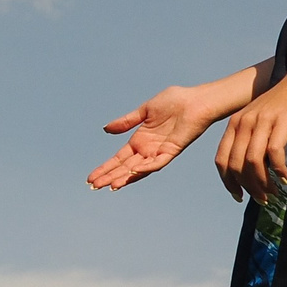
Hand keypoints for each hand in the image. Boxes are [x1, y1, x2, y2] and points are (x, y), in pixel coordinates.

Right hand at [88, 86, 223, 190]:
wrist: (196, 100)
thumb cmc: (175, 101)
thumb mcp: (145, 110)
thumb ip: (126, 122)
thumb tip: (105, 129)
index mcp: (140, 140)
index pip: (119, 158)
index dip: (105, 167)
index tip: (91, 177)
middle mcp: (148, 149)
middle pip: (125, 167)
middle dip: (109, 176)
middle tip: (94, 187)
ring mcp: (159, 152)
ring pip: (138, 169)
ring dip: (124, 177)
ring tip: (110, 186)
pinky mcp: (172, 150)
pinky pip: (158, 163)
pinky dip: (146, 168)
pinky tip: (133, 171)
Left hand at [214, 65, 286, 202]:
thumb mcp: (262, 119)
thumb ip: (254, 139)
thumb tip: (253, 171)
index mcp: (236, 123)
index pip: (222, 159)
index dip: (228, 182)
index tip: (239, 197)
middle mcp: (245, 121)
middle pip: (236, 164)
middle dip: (248, 187)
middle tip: (262, 199)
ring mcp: (263, 120)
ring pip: (253, 161)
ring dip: (262, 182)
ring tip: (273, 192)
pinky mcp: (282, 120)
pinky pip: (274, 152)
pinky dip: (279, 169)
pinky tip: (285, 177)